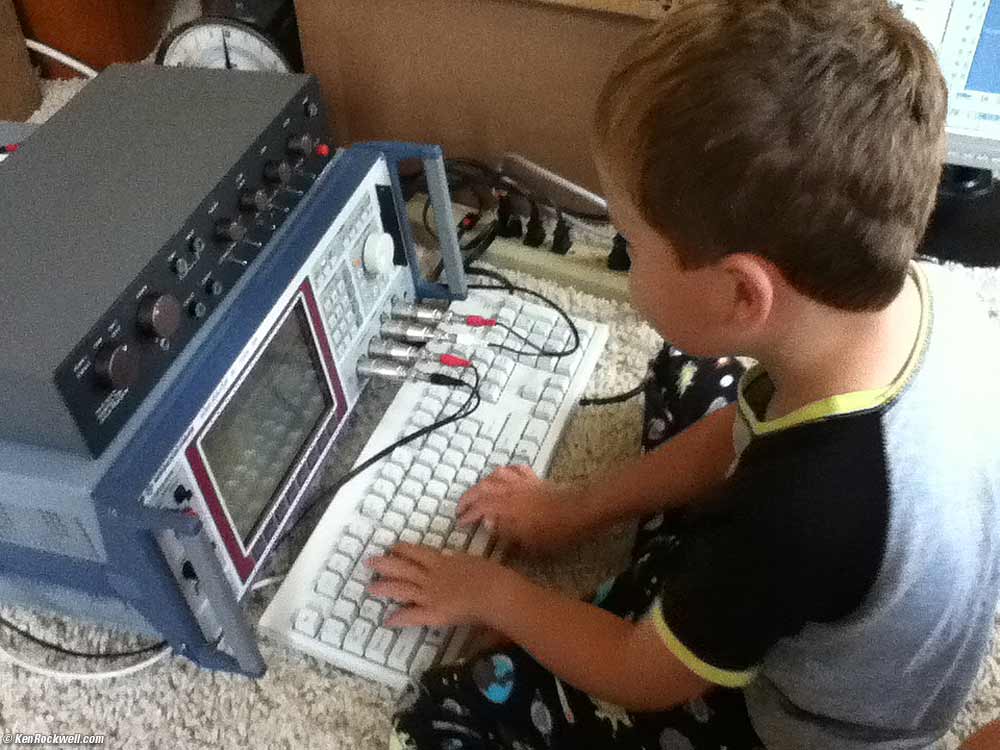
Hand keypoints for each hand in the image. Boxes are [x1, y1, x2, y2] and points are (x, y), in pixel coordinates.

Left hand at [365, 543, 511, 627]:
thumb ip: (457, 562)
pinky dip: (400, 618)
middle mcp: (432, 576)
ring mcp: (431, 595)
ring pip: (403, 589)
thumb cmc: (491, 574)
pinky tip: (388, 621)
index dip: (404, 549)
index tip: (393, 546)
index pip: (418, 553)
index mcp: (443, 561)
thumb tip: (451, 560)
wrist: (495, 591)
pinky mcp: (434, 613)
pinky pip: (413, 616)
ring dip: (385, 588)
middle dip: (386, 564)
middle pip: (404, 568)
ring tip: (370, 588)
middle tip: (369, 561)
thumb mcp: (472, 561)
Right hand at [457, 465, 579, 554]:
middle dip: (469, 497)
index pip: (480, 507)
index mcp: (507, 507)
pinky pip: (516, 469)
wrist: (580, 511)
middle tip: (461, 508)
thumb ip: (506, 532)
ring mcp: (523, 482)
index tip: (459, 522)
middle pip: (483, 487)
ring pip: (497, 475)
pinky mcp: (535, 479)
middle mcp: (511, 491)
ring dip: (484, 482)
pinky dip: (506, 471)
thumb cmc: (555, 532)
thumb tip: (488, 523)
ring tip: (478, 492)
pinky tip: (504, 475)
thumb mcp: (529, 542)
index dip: (467, 514)